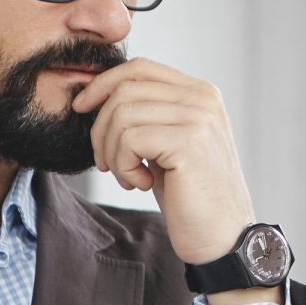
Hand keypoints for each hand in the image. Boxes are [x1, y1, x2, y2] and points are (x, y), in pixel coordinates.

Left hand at [71, 59, 257, 262]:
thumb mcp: (169, 143)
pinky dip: (123, 166)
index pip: (139, 68)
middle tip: (108, 163)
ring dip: (112, 152)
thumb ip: (149, 114)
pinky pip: (129, 139)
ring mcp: (198, 118)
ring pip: (121, 114)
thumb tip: (96, 95)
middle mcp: (203, 99)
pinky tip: (142, 183)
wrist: (223, 236)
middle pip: (124, 89)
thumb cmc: (191, 194)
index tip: (82, 109)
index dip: (103, 83)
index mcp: (201, 93)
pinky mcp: (188, 142)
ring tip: (129, 177)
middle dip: (101, 128)